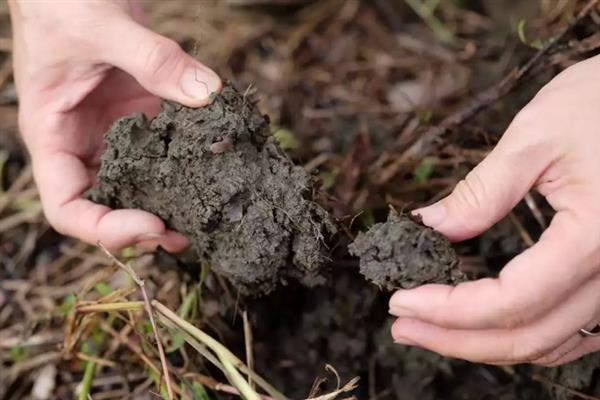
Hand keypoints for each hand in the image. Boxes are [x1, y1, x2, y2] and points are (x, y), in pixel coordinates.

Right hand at [9, 0, 220, 249]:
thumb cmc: (63, 1)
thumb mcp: (102, 27)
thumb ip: (153, 59)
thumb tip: (207, 94)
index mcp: (54, 136)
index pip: (68, 208)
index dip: (106, 229)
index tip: (152, 223)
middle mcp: (83, 144)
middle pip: (108, 208)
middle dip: (145, 228)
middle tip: (189, 234)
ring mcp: (115, 134)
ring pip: (139, 186)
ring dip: (170, 204)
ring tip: (207, 213)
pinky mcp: (141, 119)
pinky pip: (164, 151)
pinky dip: (187, 165)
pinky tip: (215, 167)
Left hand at [389, 54, 599, 365]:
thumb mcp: (536, 136)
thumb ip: (482, 191)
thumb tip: (427, 227)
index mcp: (595, 237)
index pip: (510, 300)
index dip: (448, 310)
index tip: (400, 300)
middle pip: (529, 336)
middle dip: (456, 338)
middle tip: (402, 327)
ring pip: (552, 342)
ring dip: (486, 343)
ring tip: (431, 330)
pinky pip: (577, 329)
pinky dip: (528, 336)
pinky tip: (489, 326)